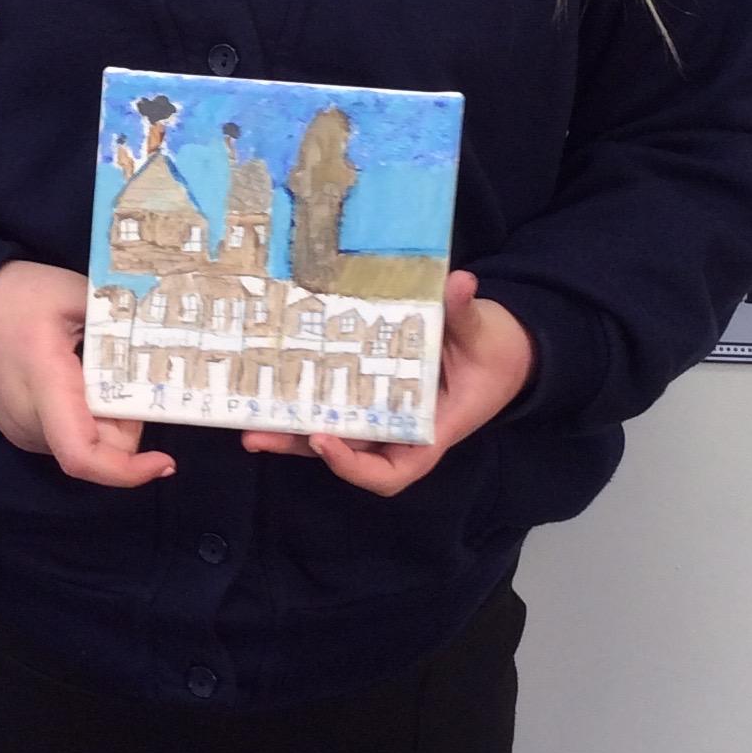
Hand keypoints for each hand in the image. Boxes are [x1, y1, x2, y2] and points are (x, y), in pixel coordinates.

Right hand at [0, 260, 174, 490]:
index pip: (82, 454)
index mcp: (43, 382)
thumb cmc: (17, 295)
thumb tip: (163, 334)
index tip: (165, 460)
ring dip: (108, 422)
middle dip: (128, 426)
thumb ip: (119, 319)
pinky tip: (82, 381)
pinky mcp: (19, 433)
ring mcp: (20, 431)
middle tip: (131, 376)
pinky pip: (67, 439)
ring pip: (85, 447)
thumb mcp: (74, 293)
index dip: (127, 470)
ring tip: (100, 371)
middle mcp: (28, 420)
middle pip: (96, 451)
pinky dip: (89, 420)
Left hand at [240, 271, 534, 495]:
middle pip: (347, 452)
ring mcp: (384, 410)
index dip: (354, 466)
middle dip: (300, 447)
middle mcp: (402, 428)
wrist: (505, 348)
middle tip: (254, 433)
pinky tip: (273, 383)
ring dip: (291, 430)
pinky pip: (338, 401)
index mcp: (433, 428)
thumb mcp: (485, 333)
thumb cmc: (498, 350)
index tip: (325, 440)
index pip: (392, 470)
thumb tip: (461, 283)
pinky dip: (309, 397)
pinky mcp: (373, 388)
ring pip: (335, 430)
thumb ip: (466, 312)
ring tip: (246, 421)